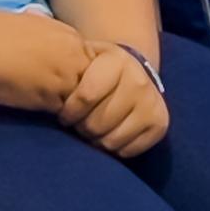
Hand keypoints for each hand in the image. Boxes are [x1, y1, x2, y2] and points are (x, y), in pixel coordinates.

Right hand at [0, 10, 93, 113]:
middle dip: (88, 95)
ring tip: (63, 115)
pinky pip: (65, 113)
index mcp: (71, 36)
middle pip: (97, 83)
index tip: (74, 85)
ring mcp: (65, 79)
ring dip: (76, 110)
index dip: (86, 77)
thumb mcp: (35, 25)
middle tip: (76, 106)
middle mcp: (74, 56)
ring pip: (84, 102)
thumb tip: (55, 48)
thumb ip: (53, 39)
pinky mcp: (50, 99)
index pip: (96, 63)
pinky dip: (61, 118)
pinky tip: (49, 117)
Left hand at [58, 42, 168, 157]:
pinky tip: (110, 134)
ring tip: (93, 130)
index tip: (64, 115)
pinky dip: (114, 149)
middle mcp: (139, 81)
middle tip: (79, 124)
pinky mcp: (160, 124)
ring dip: (97, 141)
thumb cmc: (97, 69)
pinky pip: (128, 151)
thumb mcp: (82, 59)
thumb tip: (49, 95)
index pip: (86, 97)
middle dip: (82, 128)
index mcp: (116, 61)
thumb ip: (67, 72)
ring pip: (111, 141)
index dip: (69, 112)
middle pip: (97, 124)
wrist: (132, 70)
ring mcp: (152, 103)